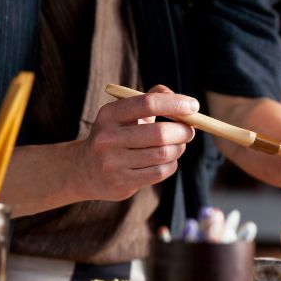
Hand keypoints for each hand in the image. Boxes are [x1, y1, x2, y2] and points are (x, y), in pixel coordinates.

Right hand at [76, 85, 198, 200]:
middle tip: (190, 130)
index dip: (175, 104)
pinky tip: (168, 160)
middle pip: (159, 133)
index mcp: (109, 114)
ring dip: (179, 148)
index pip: (147, 103)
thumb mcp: (125, 114)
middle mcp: (108, 137)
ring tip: (179, 145)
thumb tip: (184, 101)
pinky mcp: (122, 182)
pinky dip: (171, 164)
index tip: (193, 105)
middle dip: (183, 131)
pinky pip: (160, 172)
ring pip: (163, 154)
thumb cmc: (117, 135)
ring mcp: (113, 162)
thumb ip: (151, 99)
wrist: (86, 170)